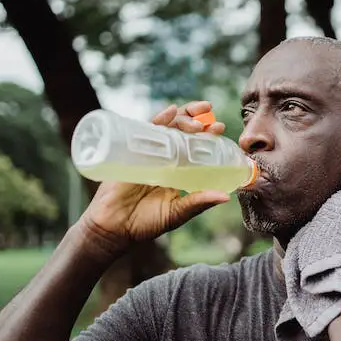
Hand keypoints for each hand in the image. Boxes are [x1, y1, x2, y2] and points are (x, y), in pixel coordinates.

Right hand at [78, 101, 231, 254]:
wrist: (114, 228)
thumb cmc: (145, 223)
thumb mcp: (177, 212)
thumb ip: (198, 202)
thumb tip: (226, 197)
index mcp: (177, 170)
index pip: (194, 145)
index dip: (207, 135)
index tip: (219, 128)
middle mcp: (164, 157)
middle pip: (181, 130)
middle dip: (197, 119)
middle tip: (212, 122)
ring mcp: (148, 152)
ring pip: (167, 127)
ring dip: (184, 118)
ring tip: (198, 119)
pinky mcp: (131, 151)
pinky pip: (145, 130)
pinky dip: (159, 119)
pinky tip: (170, 112)